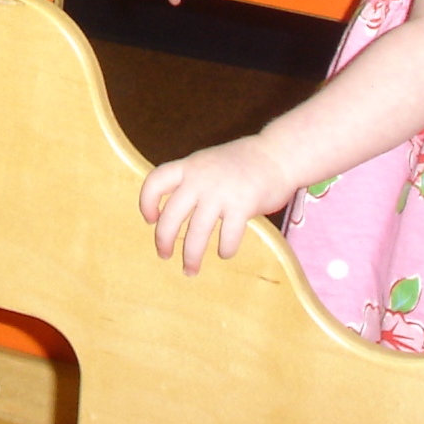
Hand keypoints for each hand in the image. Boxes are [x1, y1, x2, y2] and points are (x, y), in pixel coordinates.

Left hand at [139, 136, 294, 271]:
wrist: (278, 154)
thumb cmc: (244, 162)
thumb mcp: (209, 163)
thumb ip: (193, 181)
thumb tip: (177, 211)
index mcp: (190, 167)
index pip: (156, 181)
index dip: (146, 202)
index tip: (150, 219)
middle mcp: (200, 179)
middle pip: (170, 215)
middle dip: (163, 240)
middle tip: (163, 255)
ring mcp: (221, 192)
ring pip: (196, 232)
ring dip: (191, 256)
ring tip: (190, 270)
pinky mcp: (243, 205)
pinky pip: (228, 237)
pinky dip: (225, 249)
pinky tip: (224, 253)